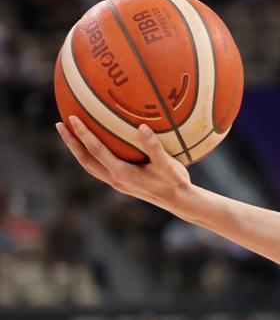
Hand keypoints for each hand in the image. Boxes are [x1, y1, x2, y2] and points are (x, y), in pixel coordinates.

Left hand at [56, 116, 191, 209]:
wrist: (179, 201)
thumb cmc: (174, 181)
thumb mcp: (167, 164)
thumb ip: (154, 146)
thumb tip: (142, 127)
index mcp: (122, 173)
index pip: (96, 150)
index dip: (82, 134)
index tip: (71, 118)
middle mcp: (115, 179)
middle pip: (85, 159)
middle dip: (71, 142)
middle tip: (60, 124)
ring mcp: (117, 182)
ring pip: (90, 165)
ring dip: (78, 150)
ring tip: (71, 135)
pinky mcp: (122, 183)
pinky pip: (99, 167)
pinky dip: (91, 156)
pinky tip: (94, 148)